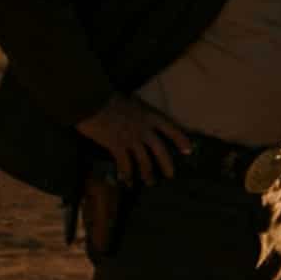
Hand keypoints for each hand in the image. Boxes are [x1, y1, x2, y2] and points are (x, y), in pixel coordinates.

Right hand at [74, 96, 190, 185]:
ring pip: (144, 161)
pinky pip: (125, 164)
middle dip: (167, 164)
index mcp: (148, 115)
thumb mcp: (129, 102)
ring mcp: (131, 139)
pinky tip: (127, 181)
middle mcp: (143, 129)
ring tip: (150, 182)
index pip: (170, 128)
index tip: (189, 149)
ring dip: (148, 174)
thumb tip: (134, 120)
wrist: (92, 100)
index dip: (181, 139)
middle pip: (160, 150)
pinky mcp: (117, 147)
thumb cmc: (107, 97)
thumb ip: (135, 113)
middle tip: (170, 175)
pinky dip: (127, 174)